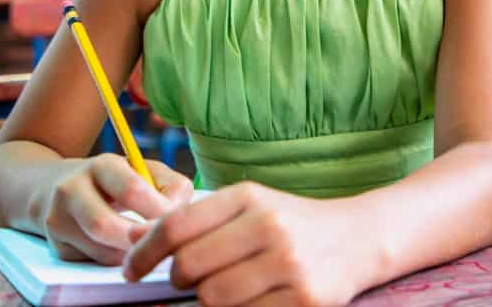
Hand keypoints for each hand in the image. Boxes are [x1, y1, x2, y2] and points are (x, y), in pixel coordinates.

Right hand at [41, 153, 192, 264]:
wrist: (61, 187)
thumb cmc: (118, 181)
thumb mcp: (145, 171)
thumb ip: (171, 187)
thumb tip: (180, 216)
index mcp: (101, 165)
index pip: (130, 190)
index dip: (158, 211)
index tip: (175, 223)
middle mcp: (71, 189)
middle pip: (105, 225)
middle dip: (139, 239)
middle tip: (162, 245)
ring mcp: (58, 220)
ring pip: (100, 250)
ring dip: (131, 254)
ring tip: (148, 248)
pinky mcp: (57, 247)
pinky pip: (93, 263)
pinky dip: (116, 261)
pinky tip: (125, 251)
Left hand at [123, 182, 364, 305]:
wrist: (360, 237)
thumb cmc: (294, 222)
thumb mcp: (252, 205)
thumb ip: (203, 220)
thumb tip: (142, 241)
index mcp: (249, 196)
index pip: (176, 225)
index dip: (144, 252)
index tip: (130, 270)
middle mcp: (268, 225)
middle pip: (189, 266)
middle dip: (178, 279)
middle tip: (187, 280)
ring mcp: (288, 264)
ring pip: (213, 298)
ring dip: (209, 300)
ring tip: (225, 288)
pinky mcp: (304, 300)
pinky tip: (251, 299)